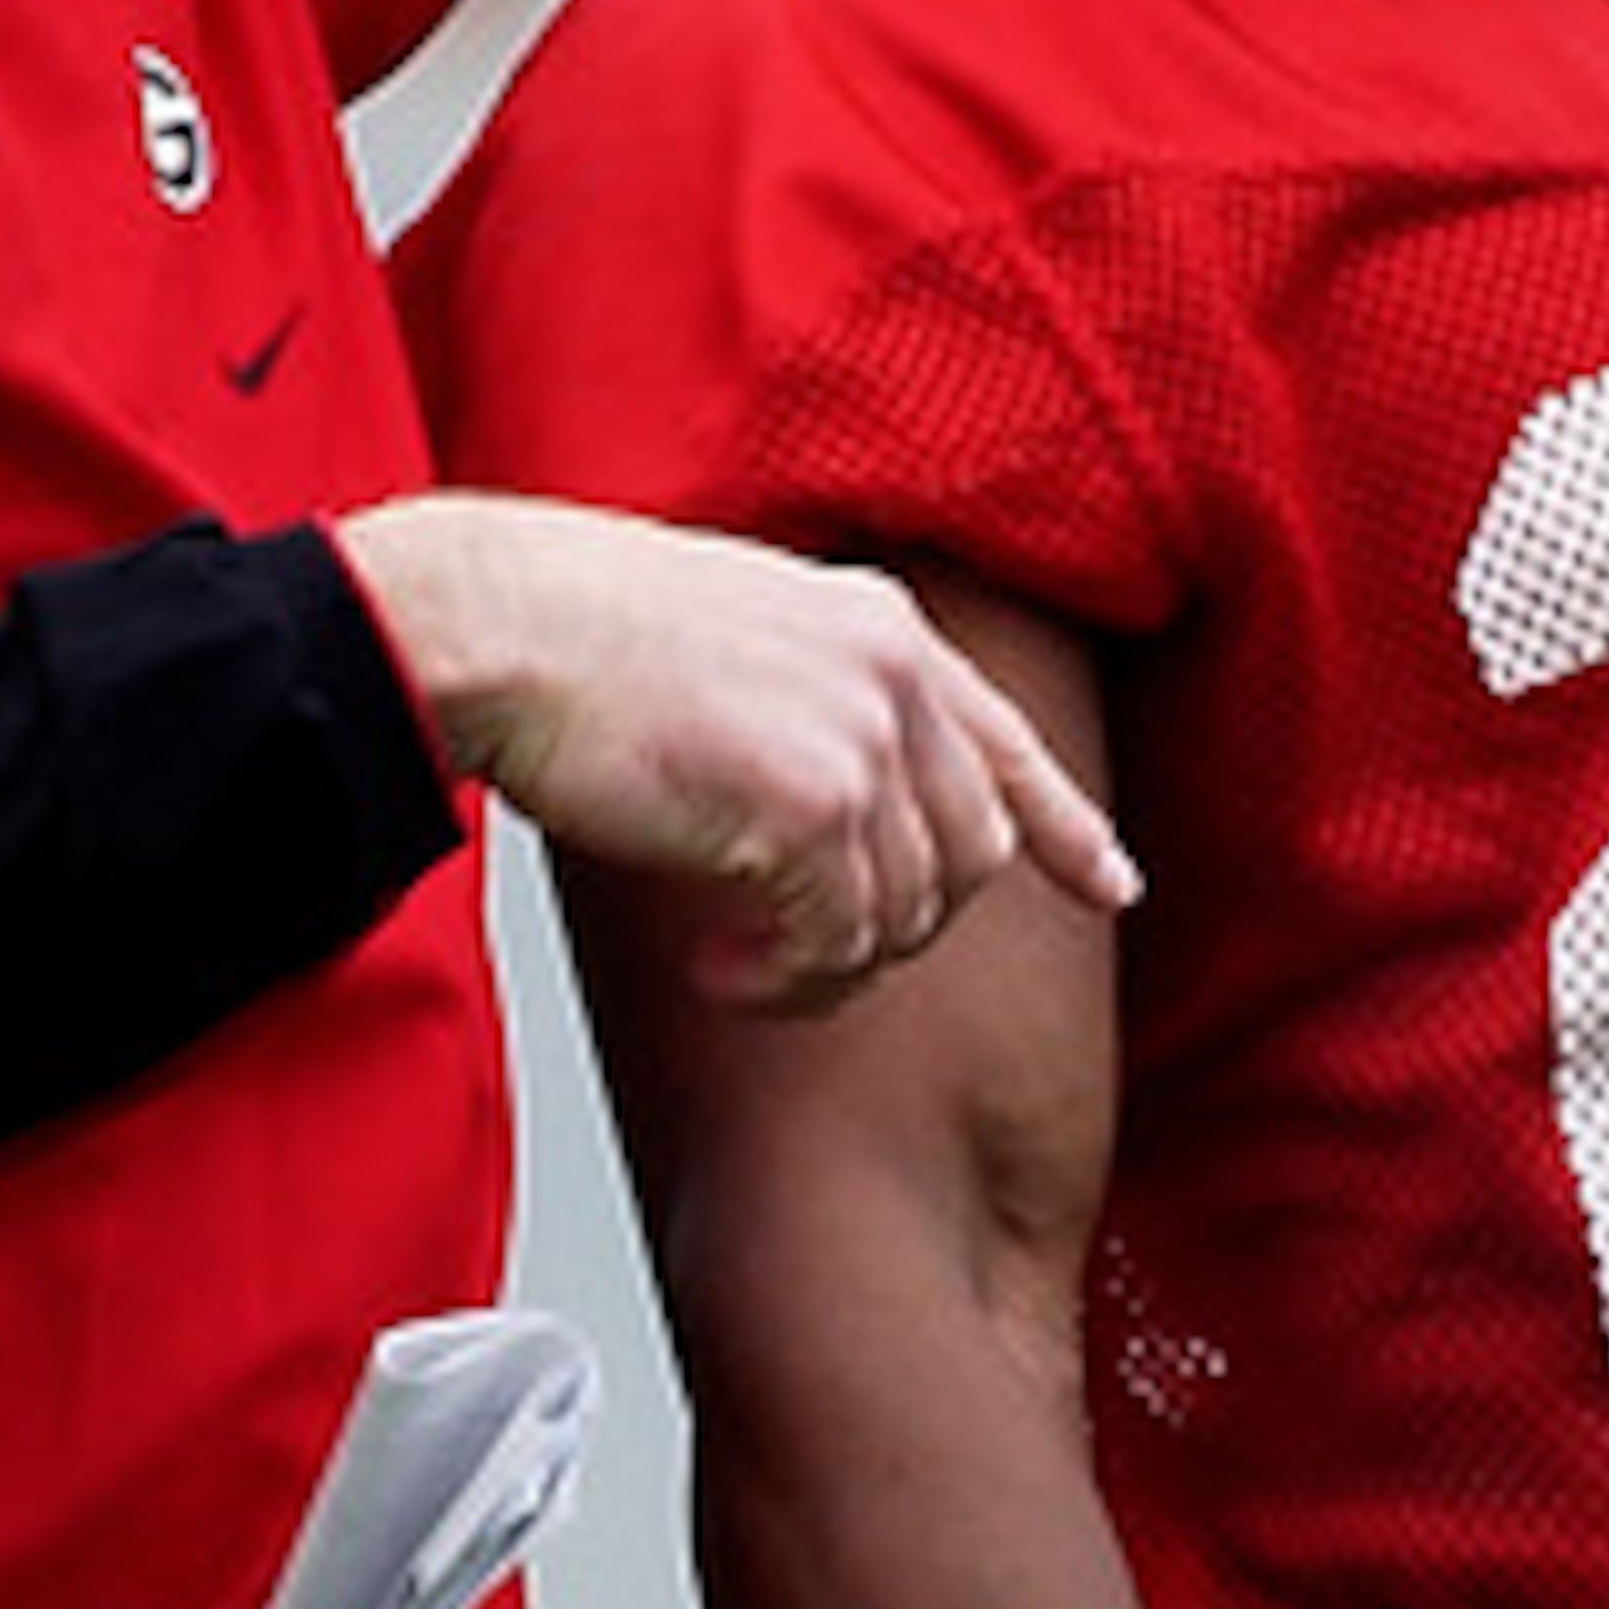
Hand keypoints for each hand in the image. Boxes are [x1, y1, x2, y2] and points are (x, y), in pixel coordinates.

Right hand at [337, 487, 1134, 1010]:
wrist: (497, 626)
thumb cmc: (572, 637)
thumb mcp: (732, 636)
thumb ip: (812, 700)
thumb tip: (834, 815)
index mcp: (879, 627)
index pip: (1007, 741)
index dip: (1067, 825)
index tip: (1111, 886)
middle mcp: (894, 675)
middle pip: (970, 854)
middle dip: (899, 927)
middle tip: (801, 955)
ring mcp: (862, 738)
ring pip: (910, 913)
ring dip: (827, 966)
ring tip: (736, 963)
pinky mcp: (811, 806)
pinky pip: (839, 944)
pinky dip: (783, 982)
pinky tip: (713, 970)